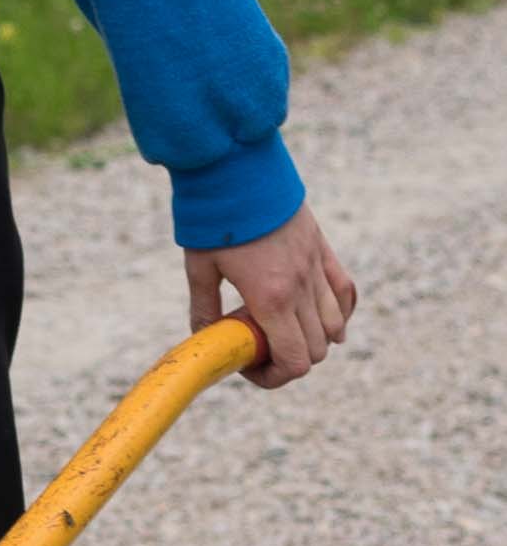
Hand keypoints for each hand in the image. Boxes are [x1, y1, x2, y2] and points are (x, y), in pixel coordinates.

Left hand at [184, 201, 357, 386]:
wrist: (238, 167)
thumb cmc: (214, 219)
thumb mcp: (199, 268)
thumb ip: (204, 309)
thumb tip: (206, 338)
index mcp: (272, 298)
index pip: (294, 361)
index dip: (275, 377)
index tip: (251, 367)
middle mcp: (302, 287)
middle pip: (316, 350)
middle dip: (289, 360)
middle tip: (260, 348)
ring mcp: (317, 267)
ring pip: (335, 326)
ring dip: (314, 339)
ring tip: (283, 329)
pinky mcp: (323, 248)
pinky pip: (346, 291)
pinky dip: (340, 312)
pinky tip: (325, 319)